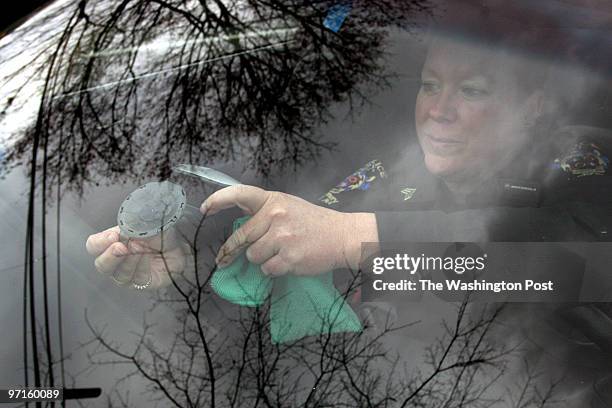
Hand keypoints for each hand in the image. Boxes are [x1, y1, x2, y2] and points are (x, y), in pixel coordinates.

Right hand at [85, 226, 186, 289]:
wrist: (180, 245)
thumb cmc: (159, 233)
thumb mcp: (145, 222)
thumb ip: (133, 222)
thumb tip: (125, 227)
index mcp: (111, 243)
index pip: (94, 246)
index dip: (100, 242)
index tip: (113, 236)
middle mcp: (116, 261)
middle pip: (101, 265)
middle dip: (111, 256)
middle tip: (122, 247)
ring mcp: (128, 275)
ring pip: (119, 274)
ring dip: (129, 260)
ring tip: (140, 248)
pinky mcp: (142, 284)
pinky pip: (137, 279)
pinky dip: (142, 266)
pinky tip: (148, 256)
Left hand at [201, 185, 378, 275]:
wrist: (343, 236)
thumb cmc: (313, 222)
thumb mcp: (289, 206)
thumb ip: (264, 213)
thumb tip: (239, 229)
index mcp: (273, 200)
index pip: (240, 194)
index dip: (218, 200)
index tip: (205, 209)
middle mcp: (275, 215)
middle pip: (241, 237)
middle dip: (230, 251)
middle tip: (223, 260)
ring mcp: (282, 237)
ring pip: (253, 256)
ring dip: (262, 260)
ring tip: (280, 253)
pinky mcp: (289, 257)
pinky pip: (268, 270)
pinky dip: (274, 270)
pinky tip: (288, 261)